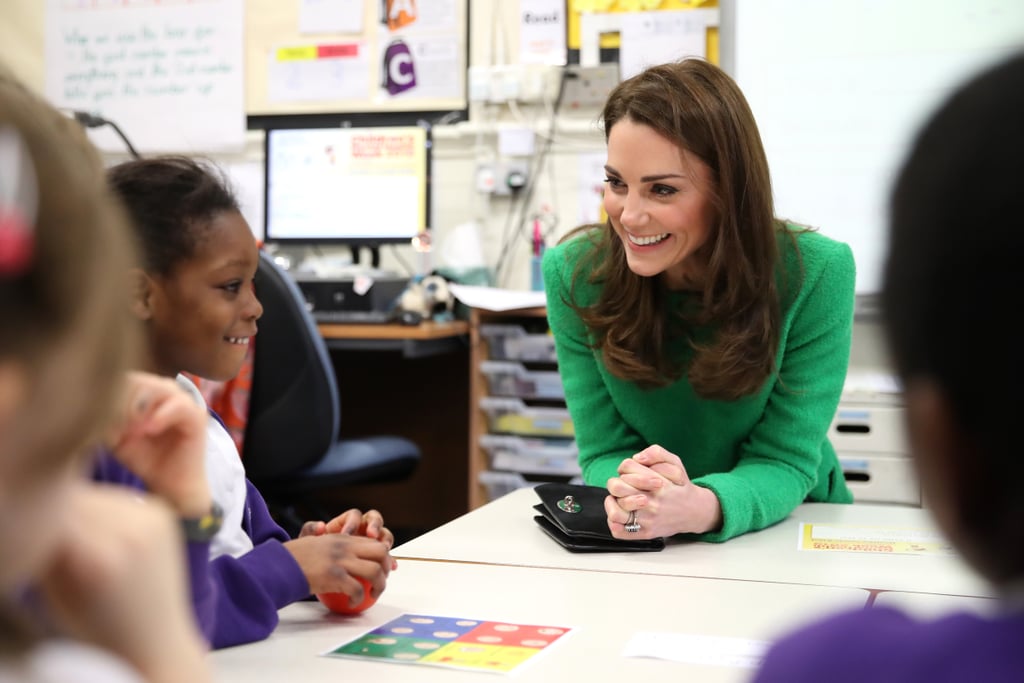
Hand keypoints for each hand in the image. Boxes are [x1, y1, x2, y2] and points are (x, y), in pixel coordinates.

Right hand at [39, 484, 210, 682]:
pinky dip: (104, 511)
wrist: (153, 638)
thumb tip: (37, 509)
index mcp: (94, 561)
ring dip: (79, 509)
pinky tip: (107, 536)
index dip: (36, 523)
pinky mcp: (162, 512)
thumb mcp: (54, 590)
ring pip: (92, 495)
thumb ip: (44, 546)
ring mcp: (150, 520)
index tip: (33, 537)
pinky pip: (116, 498)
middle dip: (57, 513)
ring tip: (82, 542)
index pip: (49, 515)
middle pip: (72, 500)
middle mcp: (129, 534)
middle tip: (52, 537)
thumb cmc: (94, 626)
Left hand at [106, 372, 210, 517]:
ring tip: (133, 431)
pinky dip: (161, 416)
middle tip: (119, 429)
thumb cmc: (144, 459)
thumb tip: (99, 404)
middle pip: (140, 380)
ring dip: (141, 408)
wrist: (169, 485)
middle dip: (124, 403)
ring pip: (158, 387)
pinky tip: (149, 431)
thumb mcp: (116, 437)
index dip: (112, 398)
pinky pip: (179, 404)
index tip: (106, 425)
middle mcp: (166, 391)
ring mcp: (184, 401)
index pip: (125, 379)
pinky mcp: (197, 416)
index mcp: (147, 391)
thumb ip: (107, 418)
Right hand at [284, 533, 391, 601]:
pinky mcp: (333, 576)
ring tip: (372, 594)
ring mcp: (340, 561)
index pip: (373, 542)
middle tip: (380, 582)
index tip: (384, 569)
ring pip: (374, 571)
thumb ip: (328, 540)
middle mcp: (344, 546)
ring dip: (379, 585)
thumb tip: (332, 538)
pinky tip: (353, 602)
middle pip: (380, 552)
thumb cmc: (293, 557)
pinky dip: (358, 598)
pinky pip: (356, 589)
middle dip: (386, 568)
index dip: (383, 556)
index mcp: (342, 538)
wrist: (278, 565)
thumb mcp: (315, 541)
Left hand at [299, 509, 396, 568]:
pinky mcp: (378, 558)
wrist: (324, 572)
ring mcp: (372, 543)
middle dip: (375, 525)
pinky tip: (391, 566)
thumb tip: (320, 526)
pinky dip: (391, 560)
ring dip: (385, 540)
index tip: (346, 533)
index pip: (354, 515)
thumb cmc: (318, 555)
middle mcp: (362, 530)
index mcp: (347, 523)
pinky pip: (387, 557)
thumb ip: (310, 531)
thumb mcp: (309, 542)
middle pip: (375, 519)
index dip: (353, 522)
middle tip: (371, 534)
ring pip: (384, 535)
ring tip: (383, 548)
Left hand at [604, 444, 722, 538]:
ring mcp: (648, 519)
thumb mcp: (675, 463)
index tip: (630, 472)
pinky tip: (620, 514)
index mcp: (657, 482)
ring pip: (615, 511)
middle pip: (616, 486)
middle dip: (616, 482)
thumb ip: (657, 453)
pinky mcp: (646, 533)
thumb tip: (637, 457)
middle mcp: (651, 502)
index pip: (627, 467)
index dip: (625, 467)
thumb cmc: (681, 487)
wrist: (695, 512)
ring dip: (612, 502)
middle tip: (623, 486)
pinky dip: (613, 522)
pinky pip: (619, 531)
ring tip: (618, 500)